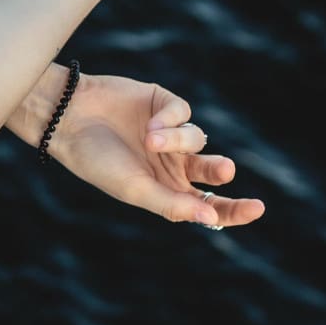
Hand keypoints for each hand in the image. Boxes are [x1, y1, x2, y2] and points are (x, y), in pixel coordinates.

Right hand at [48, 72, 265, 228]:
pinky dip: (170, 119)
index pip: (208, 205)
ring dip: (178, 140)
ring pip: (197, 138)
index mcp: (164, 190)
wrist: (68, 119)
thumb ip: (172, 204)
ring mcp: (168, 133)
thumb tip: (212, 219)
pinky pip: (183, 112)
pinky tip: (149, 123)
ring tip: (149, 140)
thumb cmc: (96, 161)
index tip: (257, 209)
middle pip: (212, 171)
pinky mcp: (163, 104)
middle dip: (219, 170)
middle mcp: (171, 163)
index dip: (234, 209)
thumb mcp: (135, 189)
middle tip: (223, 169)